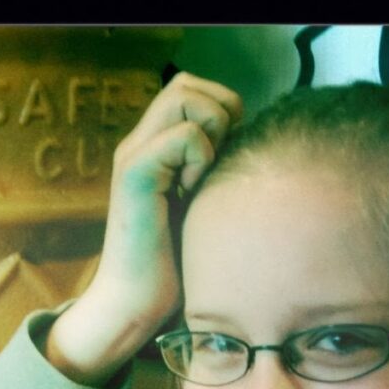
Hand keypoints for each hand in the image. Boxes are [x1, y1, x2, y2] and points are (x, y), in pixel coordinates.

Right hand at [47, 73, 243, 385]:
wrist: (136, 304)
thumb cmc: (176, 268)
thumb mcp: (203, 207)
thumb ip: (216, 170)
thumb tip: (254, 144)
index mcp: (155, 148)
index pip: (192, 90)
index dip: (221, 110)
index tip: (225, 159)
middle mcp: (140, 143)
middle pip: (186, 83)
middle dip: (218, 112)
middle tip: (219, 161)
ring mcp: (134, 155)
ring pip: (183, 96)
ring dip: (209, 131)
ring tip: (201, 177)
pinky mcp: (135, 173)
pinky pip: (183, 136)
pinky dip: (199, 160)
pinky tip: (190, 194)